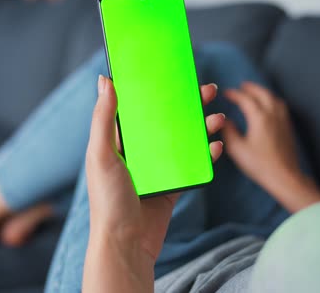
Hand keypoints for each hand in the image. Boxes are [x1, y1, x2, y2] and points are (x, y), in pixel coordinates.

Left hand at [82, 75, 223, 291]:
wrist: (126, 245)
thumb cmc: (108, 201)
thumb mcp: (101, 155)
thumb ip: (103, 119)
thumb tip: (105, 80)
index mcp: (119, 141)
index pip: (140, 107)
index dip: (157, 89)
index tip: (175, 73)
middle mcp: (139, 151)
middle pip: (168, 120)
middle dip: (189, 105)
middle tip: (209, 91)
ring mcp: (157, 169)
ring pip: (184, 140)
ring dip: (202, 127)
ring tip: (218, 118)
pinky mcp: (172, 186)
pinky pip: (193, 165)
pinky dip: (206, 155)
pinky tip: (217, 147)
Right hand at [221, 82, 319, 211]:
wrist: (285, 177)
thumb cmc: (259, 164)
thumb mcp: (237, 149)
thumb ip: (228, 132)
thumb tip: (224, 120)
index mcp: (259, 118)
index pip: (246, 100)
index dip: (235, 94)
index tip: (226, 93)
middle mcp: (273, 115)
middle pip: (263, 94)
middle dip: (251, 88)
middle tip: (242, 86)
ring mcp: (283, 121)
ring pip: (274, 99)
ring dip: (264, 93)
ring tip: (256, 93)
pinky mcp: (288, 128)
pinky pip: (281, 107)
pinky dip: (272, 101)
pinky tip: (270, 108)